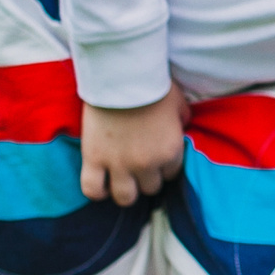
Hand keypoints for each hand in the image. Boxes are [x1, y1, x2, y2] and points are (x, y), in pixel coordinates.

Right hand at [80, 89, 187, 206]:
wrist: (122, 77)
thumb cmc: (153, 86)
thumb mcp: (179, 103)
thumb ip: (182, 121)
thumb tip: (182, 126)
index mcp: (170, 151)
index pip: (171, 174)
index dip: (164, 166)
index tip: (157, 157)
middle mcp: (147, 164)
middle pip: (150, 188)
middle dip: (146, 178)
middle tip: (138, 165)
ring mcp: (119, 164)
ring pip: (125, 197)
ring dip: (125, 190)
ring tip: (120, 179)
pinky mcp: (94, 160)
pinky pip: (92, 190)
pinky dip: (96, 191)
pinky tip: (100, 185)